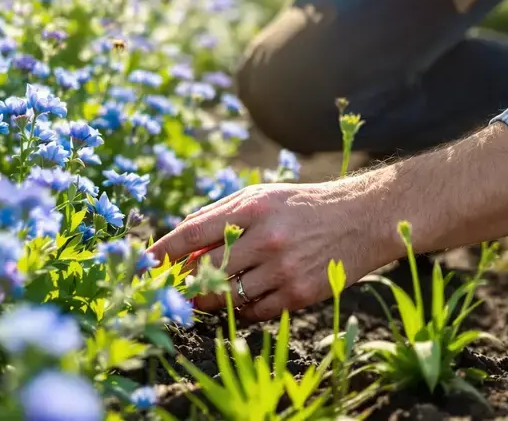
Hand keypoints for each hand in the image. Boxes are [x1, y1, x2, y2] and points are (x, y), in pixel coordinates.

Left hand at [147, 179, 397, 322]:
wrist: (363, 219)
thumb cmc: (301, 205)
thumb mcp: (260, 196)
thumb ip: (218, 215)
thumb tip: (179, 239)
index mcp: (250, 209)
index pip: (192, 233)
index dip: (163, 252)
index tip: (144, 264)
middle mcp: (265, 239)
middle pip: (206, 271)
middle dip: (184, 282)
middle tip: (173, 287)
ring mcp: (282, 269)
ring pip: (227, 296)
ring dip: (209, 299)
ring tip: (203, 295)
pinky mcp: (299, 294)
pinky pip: (255, 311)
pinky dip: (241, 309)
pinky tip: (240, 300)